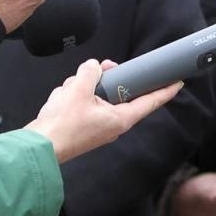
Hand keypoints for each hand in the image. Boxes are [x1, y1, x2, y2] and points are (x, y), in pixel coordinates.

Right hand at [25, 59, 181, 163]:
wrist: (37, 147)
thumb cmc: (61, 126)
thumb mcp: (78, 90)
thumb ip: (90, 73)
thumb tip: (93, 67)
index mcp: (121, 118)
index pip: (150, 101)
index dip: (165, 90)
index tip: (177, 81)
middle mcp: (113, 123)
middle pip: (118, 92)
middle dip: (106, 79)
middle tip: (103, 69)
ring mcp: (97, 125)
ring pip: (95, 94)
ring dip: (81, 89)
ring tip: (68, 94)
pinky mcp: (82, 125)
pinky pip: (81, 102)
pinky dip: (70, 97)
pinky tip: (61, 101)